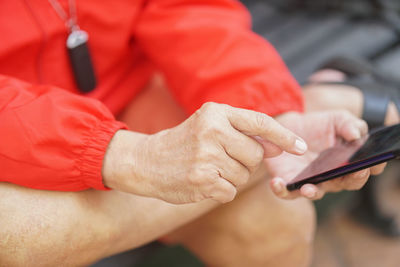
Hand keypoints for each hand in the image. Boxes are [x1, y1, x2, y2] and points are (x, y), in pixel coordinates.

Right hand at [103, 102, 307, 203]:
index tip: (301, 147)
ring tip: (208, 168)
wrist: (147, 160)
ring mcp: (206, 156)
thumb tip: (279, 147)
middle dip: (246, 162)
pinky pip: (230, 191)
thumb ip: (243, 132)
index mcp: (216, 112)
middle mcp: (212, 131)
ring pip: (244, 175)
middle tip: (222, 159)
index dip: (284, 135)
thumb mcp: (210, 126)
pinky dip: (221, 190)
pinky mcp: (202, 180)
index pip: (260, 122)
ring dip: (231, 177)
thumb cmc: (184, 142)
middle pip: (256, 155)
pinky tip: (203, 181)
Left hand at [264, 111, 386, 199]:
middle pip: (345, 184)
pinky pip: (286, 192)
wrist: (288, 126)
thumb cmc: (317, 126)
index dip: (369, 170)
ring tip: (307, 188)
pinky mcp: (290, 182)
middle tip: (352, 172)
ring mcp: (311, 181)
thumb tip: (356, 135)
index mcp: (347, 163)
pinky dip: (282, 190)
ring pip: (315, 192)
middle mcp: (331, 177)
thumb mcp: (336, 119)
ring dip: (312, 192)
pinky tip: (277, 183)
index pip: (362, 171)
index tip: (369, 165)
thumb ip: (350, 124)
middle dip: (350, 180)